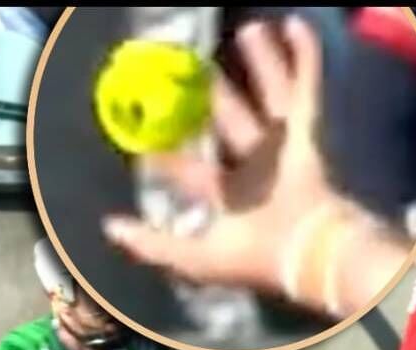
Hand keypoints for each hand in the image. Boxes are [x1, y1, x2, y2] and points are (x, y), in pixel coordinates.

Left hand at [103, 17, 338, 293]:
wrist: (304, 250)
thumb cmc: (252, 255)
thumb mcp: (193, 257)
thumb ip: (151, 243)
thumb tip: (109, 227)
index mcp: (231, 198)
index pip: (193, 171)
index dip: (169, 156)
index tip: (147, 134)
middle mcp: (256, 168)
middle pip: (232, 120)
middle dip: (218, 94)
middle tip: (202, 66)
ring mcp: (283, 147)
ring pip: (269, 95)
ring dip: (262, 63)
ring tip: (249, 31)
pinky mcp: (306, 130)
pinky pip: (305, 85)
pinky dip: (304, 57)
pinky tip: (294, 25)